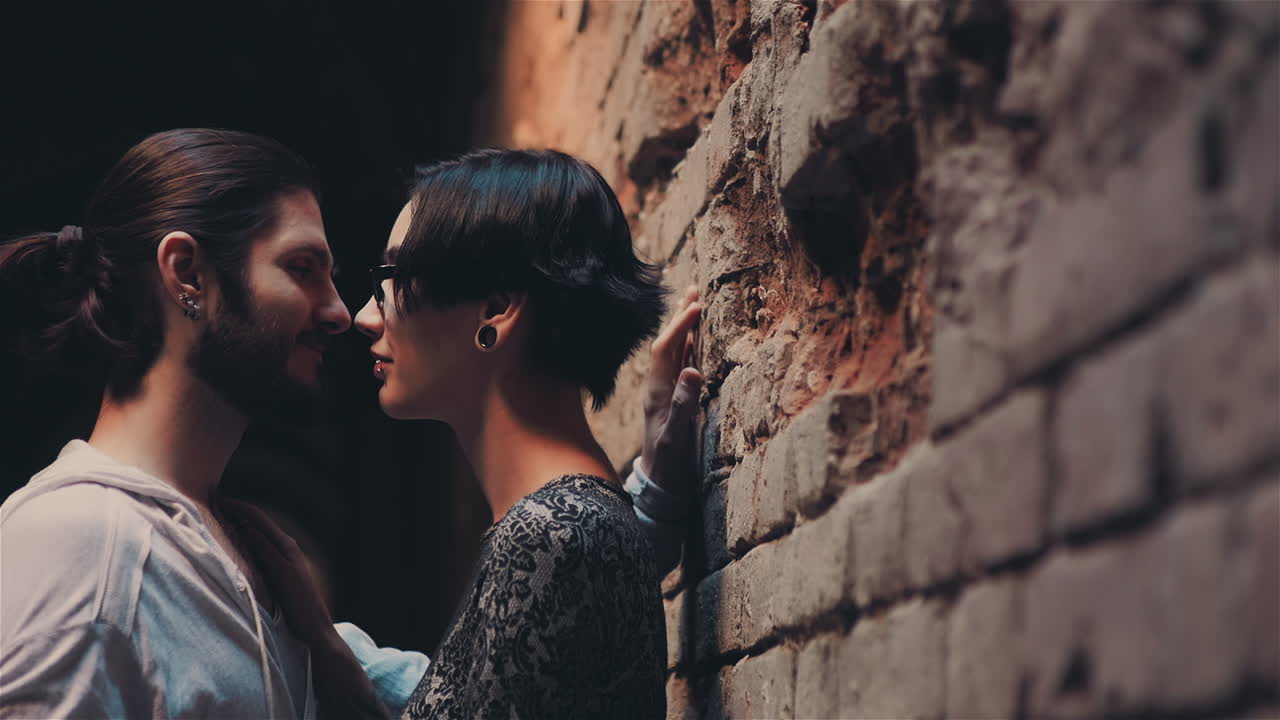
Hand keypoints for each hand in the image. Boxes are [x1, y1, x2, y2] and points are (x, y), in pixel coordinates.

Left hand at [224, 500, 387, 719]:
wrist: (315, 633)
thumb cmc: (292, 613)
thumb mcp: (273, 585)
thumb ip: (260, 568)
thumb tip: (237, 560)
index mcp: (284, 552)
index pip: (258, 523)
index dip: (239, 511)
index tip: (217, 503)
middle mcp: (288, 550)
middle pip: (259, 520)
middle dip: (238, 507)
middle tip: (214, 495)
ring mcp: (289, 560)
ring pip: (264, 529)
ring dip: (245, 515)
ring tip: (222, 504)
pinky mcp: (288, 572)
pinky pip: (270, 550)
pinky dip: (256, 537)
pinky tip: (241, 528)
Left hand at [641, 286, 703, 495]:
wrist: (660, 485)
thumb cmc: (668, 464)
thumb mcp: (676, 436)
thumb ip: (684, 404)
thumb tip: (693, 370)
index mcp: (657, 392)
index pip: (665, 350)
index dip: (679, 326)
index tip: (696, 306)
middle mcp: (658, 388)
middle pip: (667, 344)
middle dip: (679, 318)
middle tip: (694, 290)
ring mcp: (665, 393)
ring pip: (674, 353)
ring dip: (684, 329)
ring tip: (696, 305)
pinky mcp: (673, 400)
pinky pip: (680, 366)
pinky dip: (689, 348)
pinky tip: (695, 341)